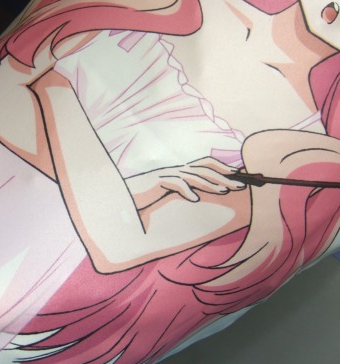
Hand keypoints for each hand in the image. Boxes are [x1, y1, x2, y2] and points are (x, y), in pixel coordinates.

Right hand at [125, 157, 246, 209]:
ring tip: (223, 191)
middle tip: (240, 185)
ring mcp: (166, 174)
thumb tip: (198, 194)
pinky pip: (174, 184)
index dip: (222, 167)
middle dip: (224, 176)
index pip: (205, 164)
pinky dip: (186, 191)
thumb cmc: (145, 195)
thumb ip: (181, 189)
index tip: (239, 174)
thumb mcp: (167, 191)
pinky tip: (195, 199)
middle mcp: (175, 169)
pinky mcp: (156, 182)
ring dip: (209, 183)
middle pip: (204, 168)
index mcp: (179, 170)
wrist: (122, 195)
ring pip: (192, 175)